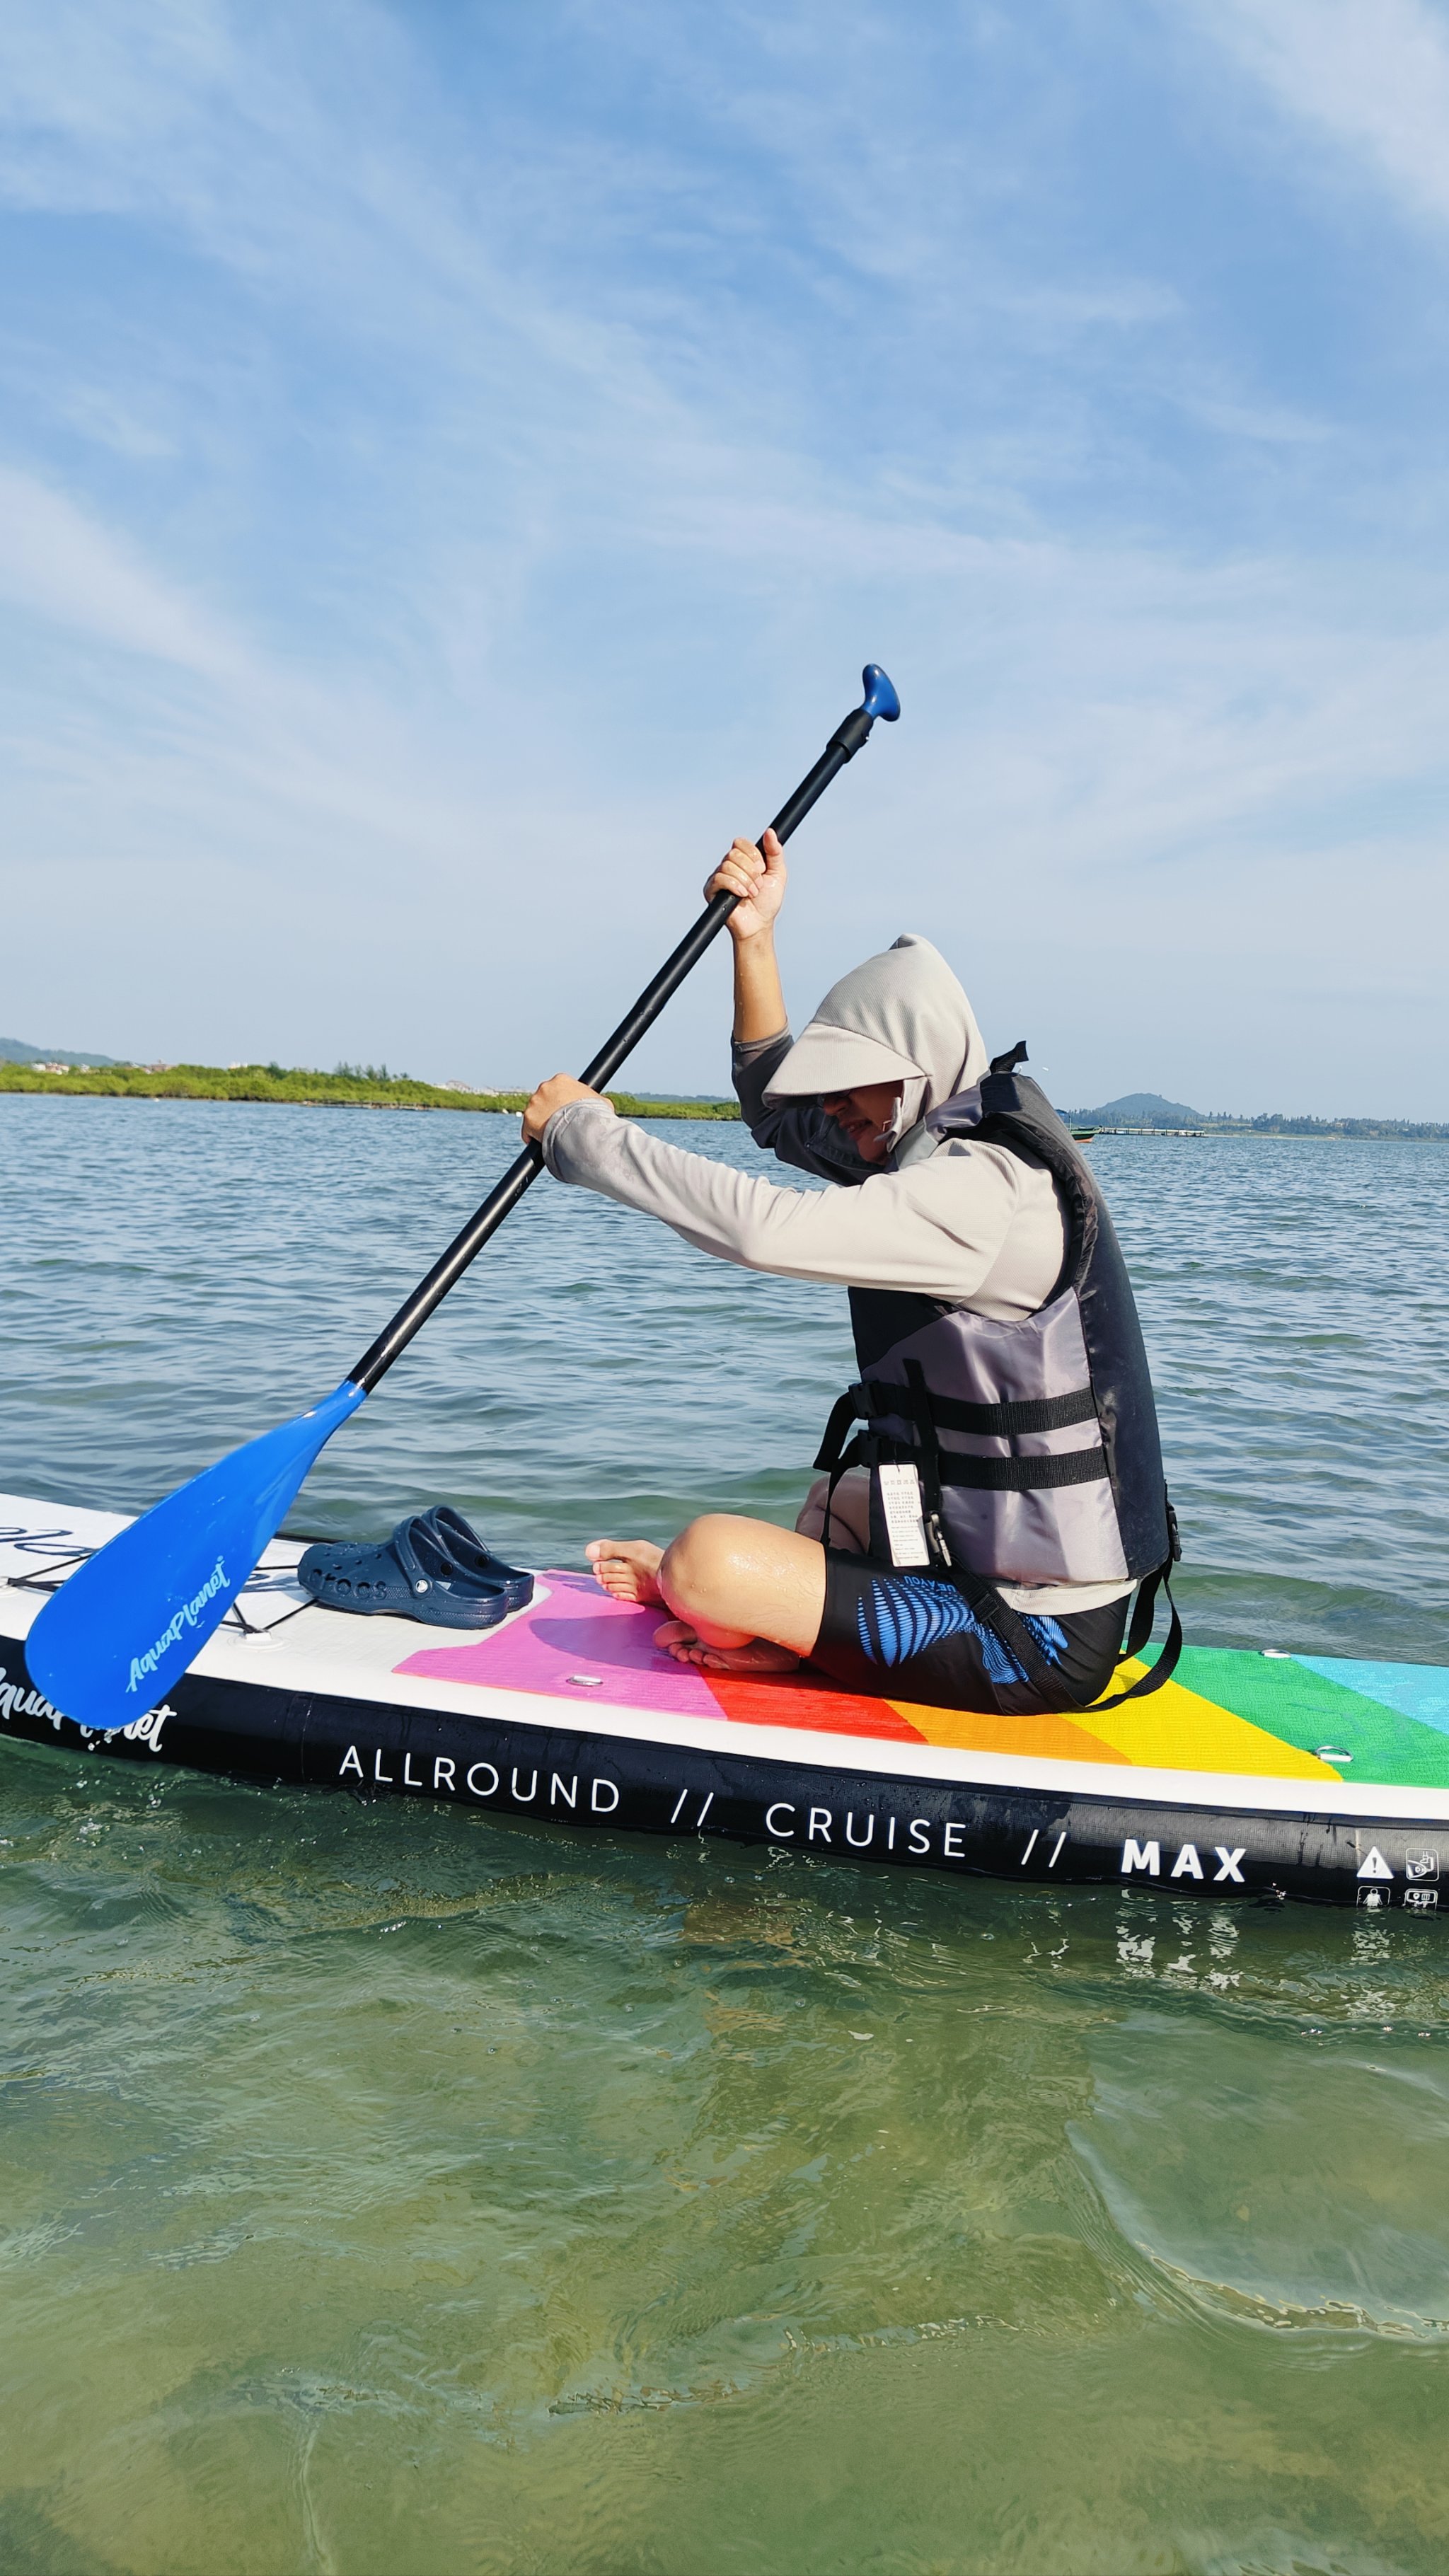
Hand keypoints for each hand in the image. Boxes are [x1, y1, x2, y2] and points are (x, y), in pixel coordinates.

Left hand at [523, 1073, 604, 1142]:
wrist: (580, 1128)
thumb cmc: (593, 1115)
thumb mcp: (601, 1103)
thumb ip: (594, 1101)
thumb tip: (600, 1106)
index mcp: (561, 1080)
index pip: (558, 1089)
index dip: (562, 1102)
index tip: (566, 1112)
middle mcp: (545, 1087)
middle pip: (544, 1100)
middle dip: (550, 1111)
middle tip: (559, 1124)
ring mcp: (534, 1102)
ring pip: (535, 1113)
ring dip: (541, 1123)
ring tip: (551, 1134)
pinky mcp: (528, 1118)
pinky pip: (527, 1129)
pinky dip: (531, 1136)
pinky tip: (539, 1142)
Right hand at [704, 827, 785, 944]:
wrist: (759, 924)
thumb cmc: (767, 902)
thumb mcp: (778, 874)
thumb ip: (775, 852)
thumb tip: (770, 831)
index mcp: (743, 859)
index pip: (740, 843)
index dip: (753, 854)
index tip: (762, 869)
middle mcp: (728, 865)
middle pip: (734, 854)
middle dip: (751, 871)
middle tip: (759, 886)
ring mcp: (718, 877)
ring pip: (728, 866)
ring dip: (745, 881)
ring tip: (752, 893)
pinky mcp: (711, 890)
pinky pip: (719, 878)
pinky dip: (735, 886)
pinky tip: (742, 895)